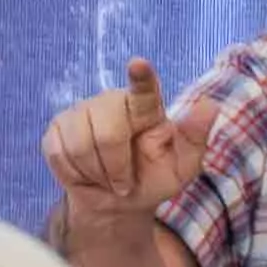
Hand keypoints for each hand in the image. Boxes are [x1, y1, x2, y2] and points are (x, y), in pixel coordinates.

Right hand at [42, 56, 216, 221]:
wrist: (115, 202)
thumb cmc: (152, 179)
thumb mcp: (182, 167)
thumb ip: (195, 138)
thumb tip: (211, 105)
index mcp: (146, 108)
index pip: (144, 89)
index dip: (140, 77)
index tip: (138, 63)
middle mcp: (111, 102)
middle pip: (107, 133)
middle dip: (116, 167)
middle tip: (124, 182)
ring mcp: (80, 112)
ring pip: (80, 145)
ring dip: (96, 173)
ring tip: (106, 177)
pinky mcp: (56, 128)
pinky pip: (59, 153)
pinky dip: (74, 173)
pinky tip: (85, 173)